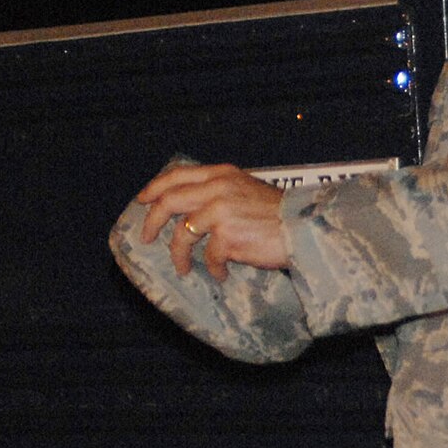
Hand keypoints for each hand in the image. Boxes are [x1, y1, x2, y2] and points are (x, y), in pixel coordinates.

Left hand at [137, 163, 290, 281]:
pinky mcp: (228, 237)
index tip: (143, 200)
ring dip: (179, 255)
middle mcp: (217, 188)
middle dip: (152, 221)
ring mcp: (221, 212)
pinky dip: (214, 268)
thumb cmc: (279, 213)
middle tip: (147, 238)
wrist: (304, 228)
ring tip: (183, 268)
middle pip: (169, 201)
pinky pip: (209, 257)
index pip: (177, 175)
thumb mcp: (246, 188)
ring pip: (182, 234)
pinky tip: (222, 273)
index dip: (155, 187)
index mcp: (221, 174)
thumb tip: (191, 209)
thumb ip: (219, 191)